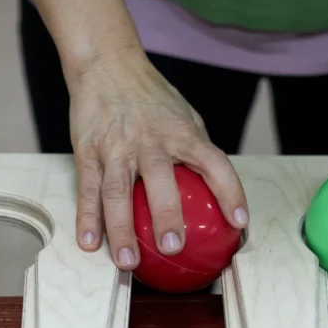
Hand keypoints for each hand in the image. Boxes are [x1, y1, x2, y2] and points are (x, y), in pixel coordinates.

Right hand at [67, 49, 248, 268]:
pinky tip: (89, 242)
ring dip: (121, 230)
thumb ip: (197, 148)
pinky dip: (88, 218)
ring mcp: (117, 148)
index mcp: (182, 133)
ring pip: (118, 193)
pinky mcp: (89, 152)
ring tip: (127, 262)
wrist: (107, 65)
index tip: (240, 222)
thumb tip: (216, 189)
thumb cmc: (150, 95)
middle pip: (160, 182)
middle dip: (166, 216)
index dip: (230, 192)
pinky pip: (89, 189)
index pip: (214, 163)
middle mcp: (151, 141)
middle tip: (173, 247)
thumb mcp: (184, 115)